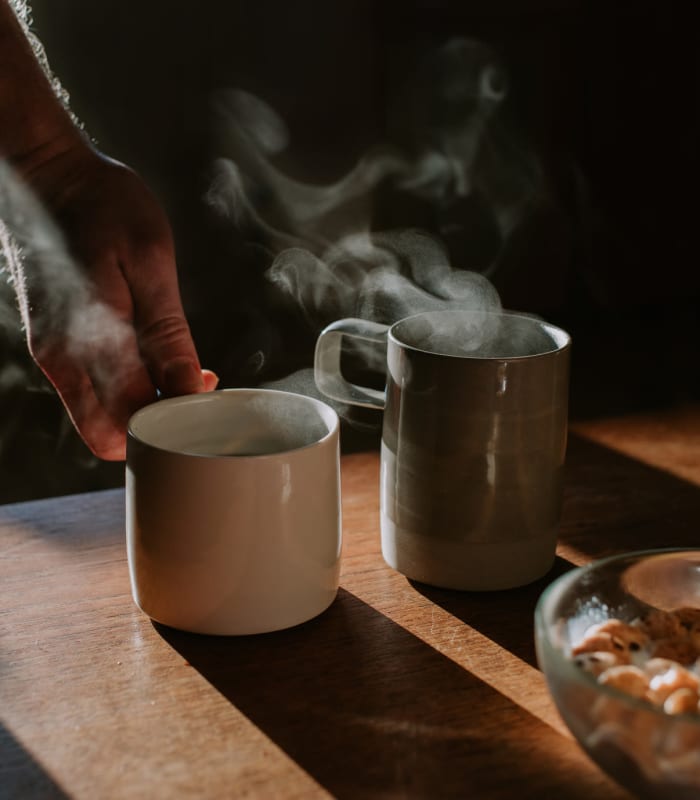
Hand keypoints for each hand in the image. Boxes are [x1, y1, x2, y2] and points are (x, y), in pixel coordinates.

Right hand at [12, 141, 216, 459]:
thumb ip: (167, 335)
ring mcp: (51, 355)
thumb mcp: (149, 263)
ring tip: (179, 373)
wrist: (48, 176)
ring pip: (97, 420)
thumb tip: (189, 390)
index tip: (207, 397)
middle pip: (108, 437)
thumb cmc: (102, 207)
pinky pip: (88, 394)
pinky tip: (152, 361)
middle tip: (194, 395)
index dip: (176, 422)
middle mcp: (61, 358)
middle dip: (155, 430)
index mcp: (90, 337)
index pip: (135, 419)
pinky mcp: (50, 346)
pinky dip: (122, 393)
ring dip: (141, 412)